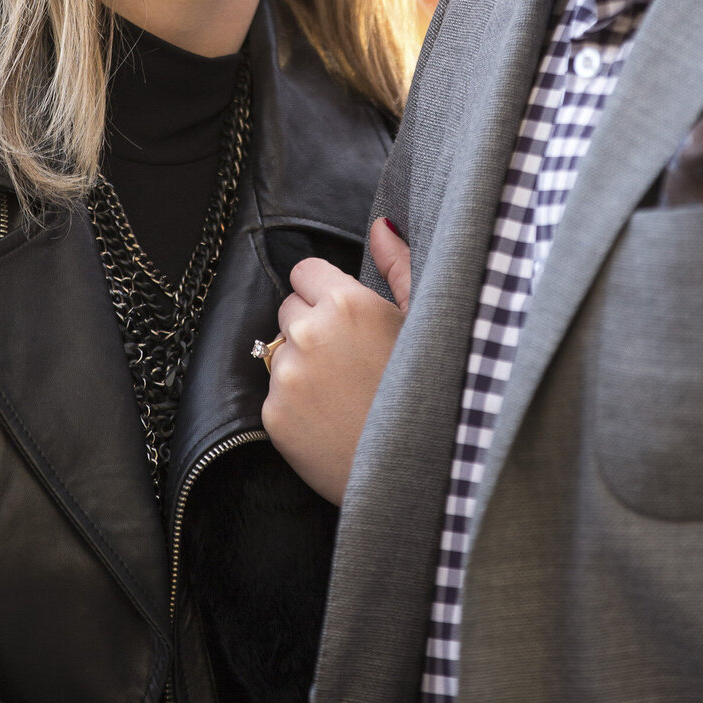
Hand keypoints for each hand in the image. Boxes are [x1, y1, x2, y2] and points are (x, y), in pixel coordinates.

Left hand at [261, 218, 410, 505]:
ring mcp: (288, 375)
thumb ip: (398, 265)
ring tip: (342, 391)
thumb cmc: (429, 394)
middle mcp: (310, 332)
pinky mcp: (273, 415)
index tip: (347, 319)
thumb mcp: (423, 322)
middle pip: (289, 308)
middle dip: (311, 326)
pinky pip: (275, 392)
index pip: (305, 272)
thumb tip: (379, 226)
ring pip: (280, 350)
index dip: (327, 294)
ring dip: (301, 363)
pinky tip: (329, 417)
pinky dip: (294, 403)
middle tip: (349, 359)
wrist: (415, 476)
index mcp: (347, 302)